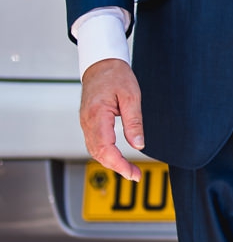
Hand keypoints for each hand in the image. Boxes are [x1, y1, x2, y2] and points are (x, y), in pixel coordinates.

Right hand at [80, 57, 145, 182]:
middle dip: (116, 167)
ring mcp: (85, 123)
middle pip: (98, 153)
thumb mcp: (132, 96)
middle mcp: (87, 122)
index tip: (133, 173)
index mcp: (97, 115)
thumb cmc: (116, 76)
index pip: (105, 148)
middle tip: (136, 176)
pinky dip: (105, 154)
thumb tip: (138, 145)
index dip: (119, 164)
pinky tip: (118, 158)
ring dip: (110, 163)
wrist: (100, 64)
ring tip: (130, 171)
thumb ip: (134, 122)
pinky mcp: (88, 122)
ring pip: (94, 150)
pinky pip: (94, 143)